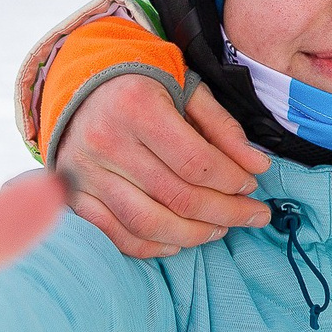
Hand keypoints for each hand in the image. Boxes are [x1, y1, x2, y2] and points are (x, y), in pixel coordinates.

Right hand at [58, 74, 271, 256]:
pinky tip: (179, 241)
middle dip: (226, 212)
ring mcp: (86, 173)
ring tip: (221, 229)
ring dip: (194, 235)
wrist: (79, 86)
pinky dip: (152, 246)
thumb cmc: (141, 85)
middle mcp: (106, 142)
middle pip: (177, 197)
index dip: (232, 180)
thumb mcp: (187, 89)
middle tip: (253, 215)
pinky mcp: (73, 196)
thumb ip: (223, 127)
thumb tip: (258, 167)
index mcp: (137, 106)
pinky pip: (116, 235)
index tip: (251, 184)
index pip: (196, 162)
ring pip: (149, 223)